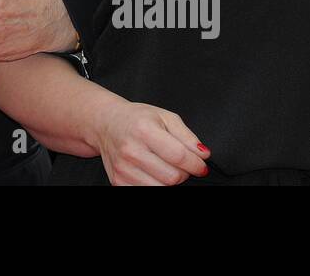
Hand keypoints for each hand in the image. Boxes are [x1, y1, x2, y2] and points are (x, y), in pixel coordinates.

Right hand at [94, 97, 208, 185]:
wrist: (106, 123)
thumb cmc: (137, 118)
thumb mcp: (165, 117)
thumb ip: (187, 136)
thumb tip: (203, 154)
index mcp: (144, 130)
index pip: (179, 156)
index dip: (196, 164)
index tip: (201, 165)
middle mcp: (131, 150)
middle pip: (172, 177)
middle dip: (184, 173)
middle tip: (180, 163)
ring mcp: (123, 168)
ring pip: (162, 188)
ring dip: (170, 180)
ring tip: (165, 166)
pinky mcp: (118, 181)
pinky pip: (147, 192)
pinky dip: (156, 185)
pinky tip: (153, 172)